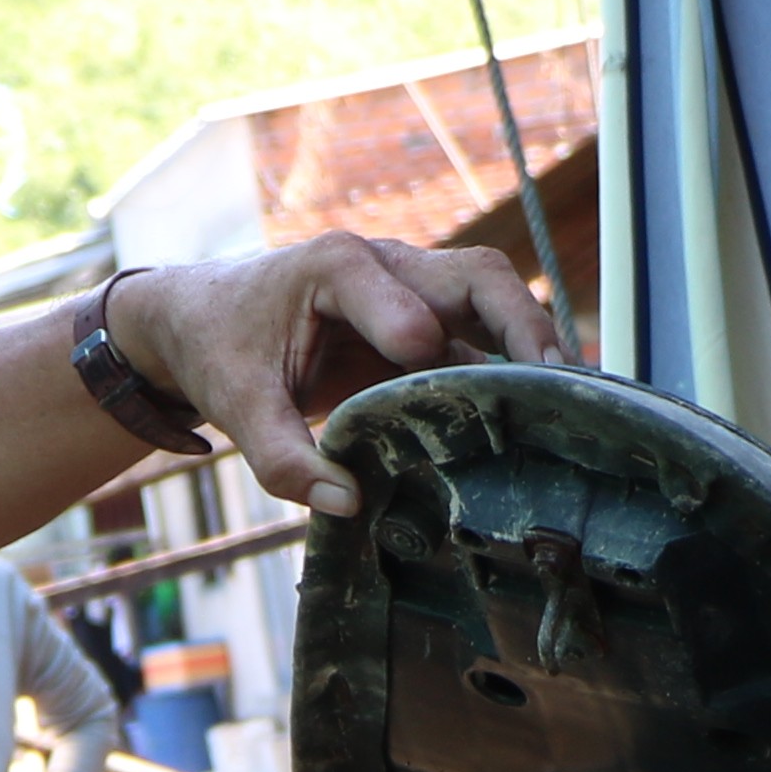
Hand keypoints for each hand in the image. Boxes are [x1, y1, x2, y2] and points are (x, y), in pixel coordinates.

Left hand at [111, 234, 559, 521]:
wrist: (203, 319)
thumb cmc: (220, 347)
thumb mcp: (234, 405)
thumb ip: (281, 458)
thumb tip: (345, 504)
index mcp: (336, 267)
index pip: (398, 294)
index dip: (417, 333)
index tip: (429, 368)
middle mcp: (388, 267)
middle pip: (478, 277)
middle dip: (520, 323)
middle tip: (554, 379)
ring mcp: (413, 294)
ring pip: (493, 303)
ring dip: (529, 346)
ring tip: (567, 400)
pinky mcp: (424, 329)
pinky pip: (481, 342)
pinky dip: (513, 371)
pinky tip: (539, 415)